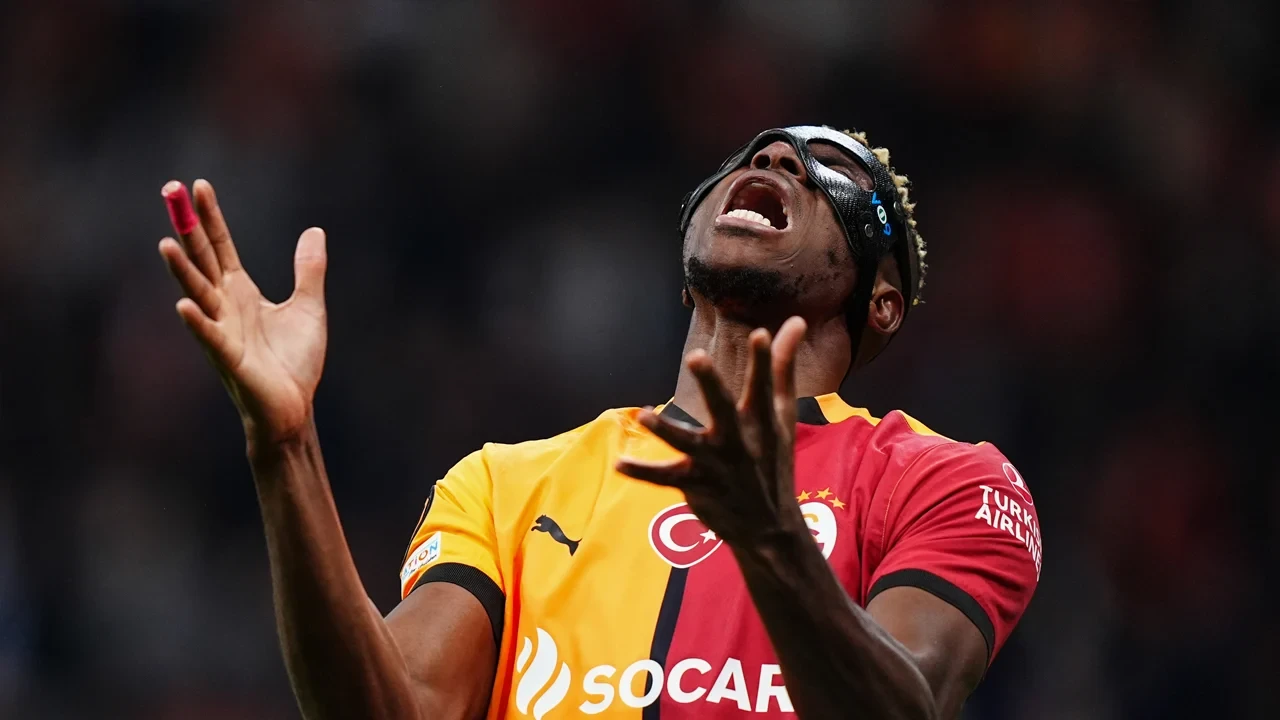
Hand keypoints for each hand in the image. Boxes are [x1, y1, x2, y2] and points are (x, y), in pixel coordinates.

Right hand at [158, 179, 327, 447]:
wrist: (293, 408)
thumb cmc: (294, 363)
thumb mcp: (309, 308)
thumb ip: (309, 271)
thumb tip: (314, 230)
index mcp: (241, 292)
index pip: (220, 246)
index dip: (209, 217)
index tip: (197, 185)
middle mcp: (225, 306)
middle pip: (202, 259)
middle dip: (187, 227)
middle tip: (170, 191)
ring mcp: (223, 331)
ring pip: (198, 294)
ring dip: (182, 270)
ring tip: (165, 242)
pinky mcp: (229, 358)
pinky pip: (210, 337)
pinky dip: (198, 323)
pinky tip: (183, 306)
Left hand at [617, 317, 808, 551]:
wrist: (770, 526)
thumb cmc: (773, 459)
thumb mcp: (783, 413)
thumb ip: (783, 366)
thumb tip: (795, 320)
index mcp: (761, 420)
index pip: (763, 384)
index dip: (762, 359)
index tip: (759, 333)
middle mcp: (739, 440)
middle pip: (722, 408)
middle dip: (709, 384)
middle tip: (696, 357)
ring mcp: (716, 465)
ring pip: (687, 445)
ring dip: (666, 430)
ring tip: (645, 415)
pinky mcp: (696, 485)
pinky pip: (665, 478)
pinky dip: (643, 471)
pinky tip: (619, 463)